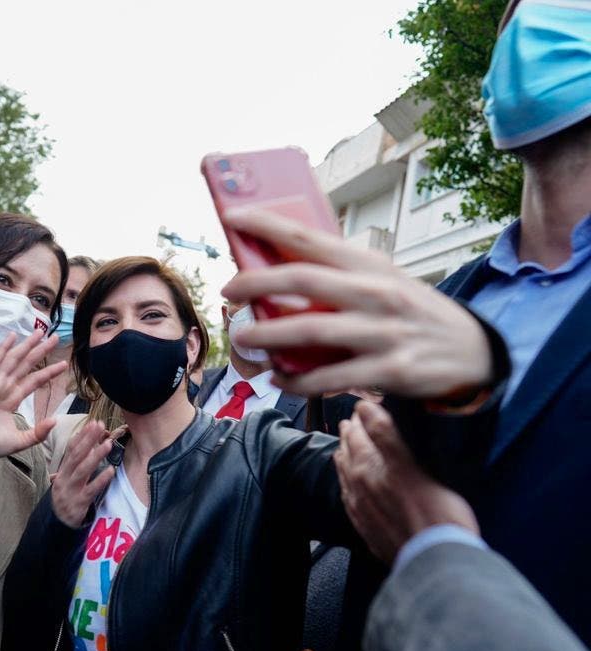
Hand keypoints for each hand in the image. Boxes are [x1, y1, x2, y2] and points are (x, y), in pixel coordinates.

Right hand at [0, 331, 66, 473]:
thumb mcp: (19, 441)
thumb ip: (38, 432)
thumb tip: (55, 420)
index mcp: (12, 400)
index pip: (34, 380)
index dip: (48, 371)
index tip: (63, 364)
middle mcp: (4, 388)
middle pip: (26, 365)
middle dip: (41, 351)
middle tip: (56, 338)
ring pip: (14, 360)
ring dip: (26, 345)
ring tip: (40, 332)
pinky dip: (3, 349)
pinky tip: (12, 336)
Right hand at [51, 420, 115, 528]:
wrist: (57, 524)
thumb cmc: (67, 497)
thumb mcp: (67, 479)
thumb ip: (76, 463)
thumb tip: (86, 441)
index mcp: (62, 471)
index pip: (71, 449)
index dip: (82, 435)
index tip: (93, 423)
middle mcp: (64, 478)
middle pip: (76, 456)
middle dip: (88, 440)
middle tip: (100, 426)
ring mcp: (70, 491)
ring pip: (82, 471)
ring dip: (95, 456)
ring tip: (108, 444)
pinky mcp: (78, 504)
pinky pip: (90, 490)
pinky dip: (101, 480)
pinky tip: (111, 470)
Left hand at [219, 207, 492, 397]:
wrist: (474, 353)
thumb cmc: (412, 313)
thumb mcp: (384, 280)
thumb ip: (340, 274)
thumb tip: (278, 268)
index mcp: (369, 264)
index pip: (310, 237)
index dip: (267, 225)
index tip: (232, 217)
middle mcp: (375, 293)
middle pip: (302, 281)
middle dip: (256, 283)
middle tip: (228, 290)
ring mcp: (383, 332)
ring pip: (311, 331)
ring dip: (268, 336)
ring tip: (243, 338)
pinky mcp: (389, 370)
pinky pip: (331, 378)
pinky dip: (298, 381)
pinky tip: (280, 379)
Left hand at [334, 401, 478, 564]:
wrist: (437, 560)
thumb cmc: (436, 511)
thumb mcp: (413, 463)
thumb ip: (385, 433)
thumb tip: (363, 408)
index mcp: (367, 468)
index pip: (357, 434)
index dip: (360, 418)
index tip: (362, 407)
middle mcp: (358, 488)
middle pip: (349, 454)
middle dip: (349, 435)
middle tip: (351, 423)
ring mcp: (361, 512)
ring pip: (346, 478)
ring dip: (345, 459)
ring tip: (345, 449)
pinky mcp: (369, 531)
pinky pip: (350, 503)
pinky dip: (348, 487)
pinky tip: (351, 488)